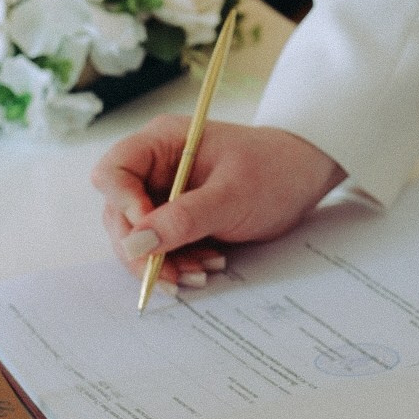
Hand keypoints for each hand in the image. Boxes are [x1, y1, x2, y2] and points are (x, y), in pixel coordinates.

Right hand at [91, 118, 345, 286]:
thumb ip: (183, 218)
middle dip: (145, 249)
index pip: (114, 170)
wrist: (304, 175)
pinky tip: (208, 266)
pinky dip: (179, 262)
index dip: (121, 204)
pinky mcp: (176, 215)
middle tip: (177, 275)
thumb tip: (135, 241)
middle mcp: (155, 166)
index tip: (149, 234)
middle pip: (119, 212)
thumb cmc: (273, 171)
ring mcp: (164, 191)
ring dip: (164, 262)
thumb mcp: (231, 196)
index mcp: (162, 142)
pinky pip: (161, 245)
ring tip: (203, 272)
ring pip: (138, 236)